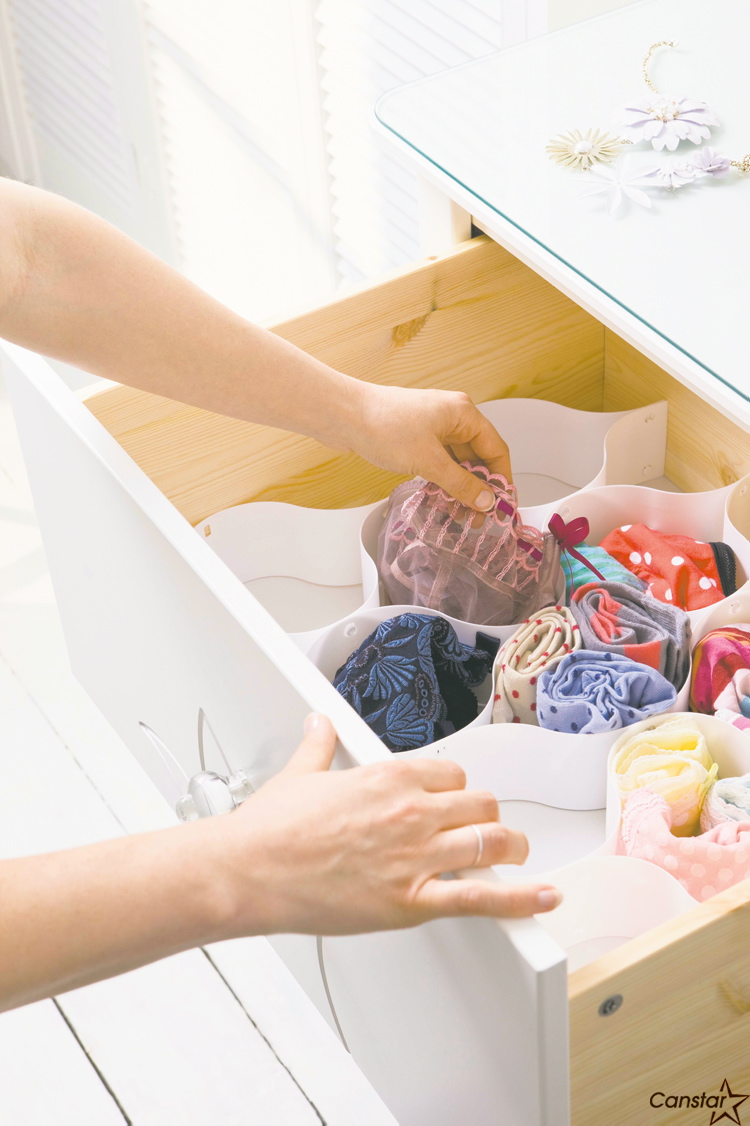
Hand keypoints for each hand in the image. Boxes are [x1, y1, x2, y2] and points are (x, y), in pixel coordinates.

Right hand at [213, 715, 559, 936]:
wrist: (249, 871)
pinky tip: (542, 897)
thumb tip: (319, 724)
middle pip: (481, 804)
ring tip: (514, 855)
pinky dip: (519, 900)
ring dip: (510, 849)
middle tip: (485, 829)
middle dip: (488, 817)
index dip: (459, 790)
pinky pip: (481, 897)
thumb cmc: (271, 829)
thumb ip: (319, 745)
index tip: (456, 802)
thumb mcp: (299, 773)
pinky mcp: (412, 899)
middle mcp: (411, 810)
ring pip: (491, 842)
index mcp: (389, 775)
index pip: (453, 774)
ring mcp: (416, 855)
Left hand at [347, 383, 512, 512]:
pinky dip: (442, 482)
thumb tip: (486, 501)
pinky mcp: (415, 438)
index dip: (502, 480)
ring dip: (459, 488)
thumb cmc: (383, 426)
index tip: (502, 506)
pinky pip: (438, 463)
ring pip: (456, 463)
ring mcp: (432, 427)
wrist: (342, 415)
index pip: (496, 450)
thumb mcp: (428, 461)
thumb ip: (461, 483)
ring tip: (459, 516)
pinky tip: (441, 501)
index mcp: (463, 413)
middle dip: (479, 488)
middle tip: (478, 518)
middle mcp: (452, 418)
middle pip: (477, 458)